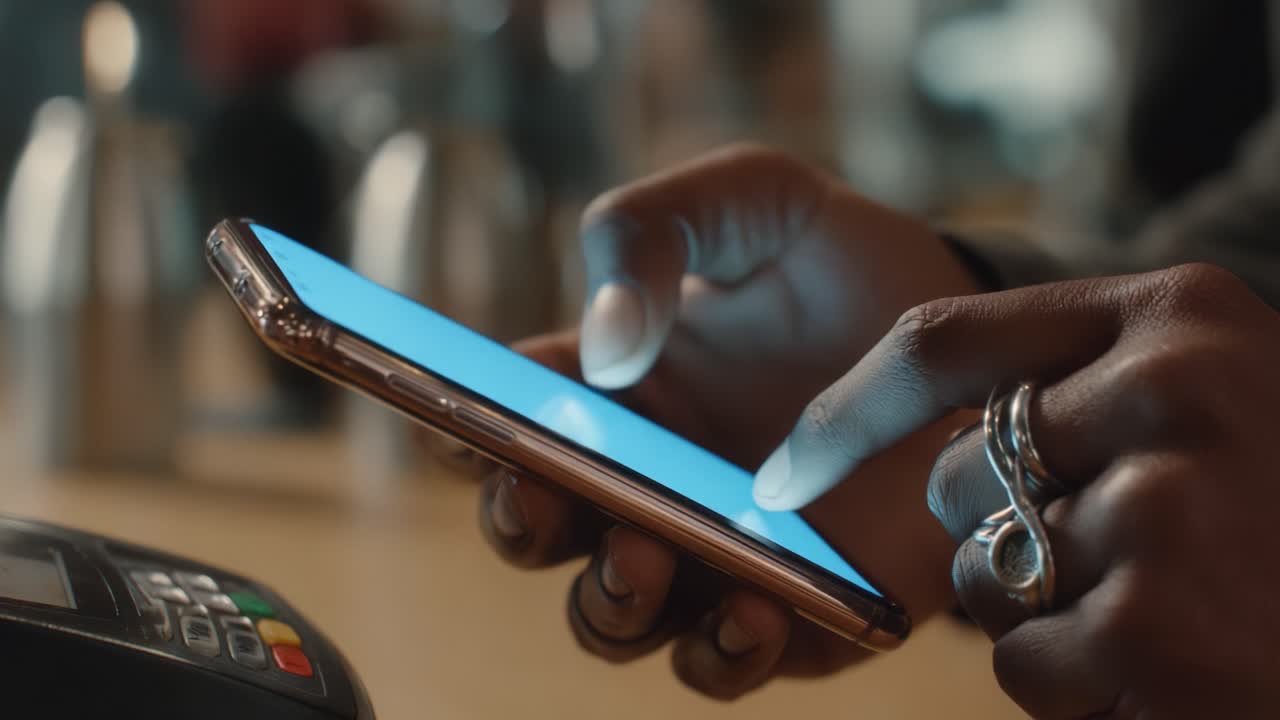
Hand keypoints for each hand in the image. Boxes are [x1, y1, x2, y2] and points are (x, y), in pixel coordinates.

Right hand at [448, 145, 980, 697]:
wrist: (961, 327)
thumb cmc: (836, 259)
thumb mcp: (747, 199)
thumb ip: (652, 231)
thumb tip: (604, 351)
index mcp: (610, 388)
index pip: (501, 419)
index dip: (460, 427)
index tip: (464, 423)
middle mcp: (642, 477)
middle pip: (537, 529)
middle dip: (520, 523)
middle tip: (544, 496)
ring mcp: (710, 549)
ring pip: (613, 616)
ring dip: (609, 602)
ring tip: (647, 558)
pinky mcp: (791, 609)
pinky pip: (722, 661)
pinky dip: (719, 652)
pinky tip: (754, 609)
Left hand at [769, 263, 1279, 716]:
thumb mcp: (1208, 410)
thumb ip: (1086, 396)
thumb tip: (929, 441)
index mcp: (1182, 313)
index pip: (947, 341)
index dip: (846, 409)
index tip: (781, 467)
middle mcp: (1177, 388)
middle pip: (956, 470)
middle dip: (992, 533)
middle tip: (1117, 559)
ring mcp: (1172, 510)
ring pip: (983, 575)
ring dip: (1044, 613)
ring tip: (1174, 613)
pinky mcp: (1159, 633)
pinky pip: (1026, 661)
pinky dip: (1076, 685)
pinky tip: (1175, 672)